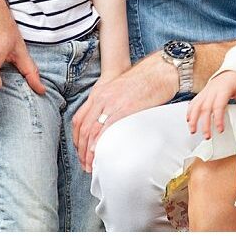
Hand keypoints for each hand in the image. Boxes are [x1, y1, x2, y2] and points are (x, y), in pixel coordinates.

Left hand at [71, 53, 177, 171]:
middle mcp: (101, 97)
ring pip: (93, 129)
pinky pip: (108, 126)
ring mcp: (112, 102)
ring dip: (89, 151)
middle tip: (85, 164)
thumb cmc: (143, 80)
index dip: (77, 139)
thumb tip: (108, 124)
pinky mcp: (126, 107)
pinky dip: (100, 140)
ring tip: (92, 164)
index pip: (78, 120)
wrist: (159, 71)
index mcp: (98, 94)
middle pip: (83, 128)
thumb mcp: (118, 89)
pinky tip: (98, 150)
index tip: (81, 152)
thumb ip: (109, 104)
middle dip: (81, 150)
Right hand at [186, 71, 235, 138]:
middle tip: (207, 136)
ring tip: (193, 131)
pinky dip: (190, 111)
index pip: (218, 105)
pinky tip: (189, 121)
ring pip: (196, 105)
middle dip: (204, 124)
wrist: (231, 71)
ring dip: (193, 119)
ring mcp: (205, 92)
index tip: (220, 130)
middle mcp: (212, 91)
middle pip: (205, 108)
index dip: (218, 119)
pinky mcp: (202, 93)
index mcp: (223, 89)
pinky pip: (193, 102)